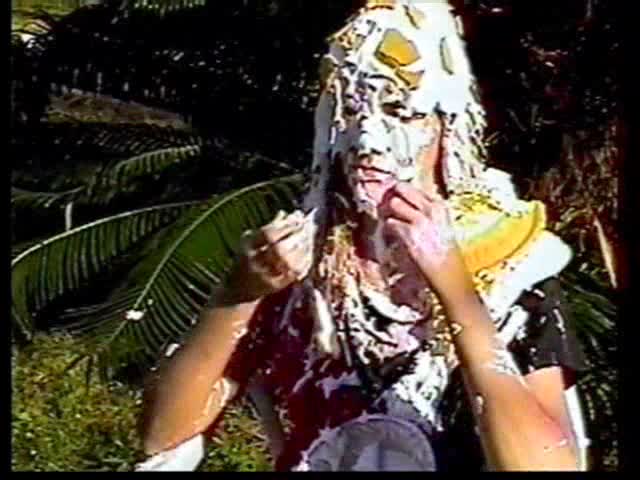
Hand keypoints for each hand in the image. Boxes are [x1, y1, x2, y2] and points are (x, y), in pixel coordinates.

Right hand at [217, 210, 313, 304]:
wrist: (239, 290)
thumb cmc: (246, 259)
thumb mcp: (251, 240)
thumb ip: (269, 227)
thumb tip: (286, 213)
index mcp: (246, 247)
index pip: (267, 234)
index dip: (285, 225)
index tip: (298, 216)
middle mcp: (253, 263)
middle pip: (280, 249)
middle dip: (297, 235)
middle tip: (308, 225)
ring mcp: (264, 276)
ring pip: (289, 262)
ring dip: (303, 247)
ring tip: (309, 236)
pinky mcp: (275, 287)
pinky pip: (294, 273)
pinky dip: (304, 261)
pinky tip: (309, 251)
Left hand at [379, 182, 472, 300]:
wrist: (449, 273)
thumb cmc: (445, 254)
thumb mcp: (441, 227)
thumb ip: (425, 214)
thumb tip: (403, 204)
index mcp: (440, 206)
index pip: (415, 188)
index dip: (401, 191)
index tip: (393, 194)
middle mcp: (431, 209)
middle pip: (402, 188)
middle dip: (391, 194)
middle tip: (384, 202)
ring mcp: (420, 220)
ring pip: (394, 203)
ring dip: (388, 211)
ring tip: (388, 220)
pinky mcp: (410, 233)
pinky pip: (391, 223)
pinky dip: (388, 228)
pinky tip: (392, 234)